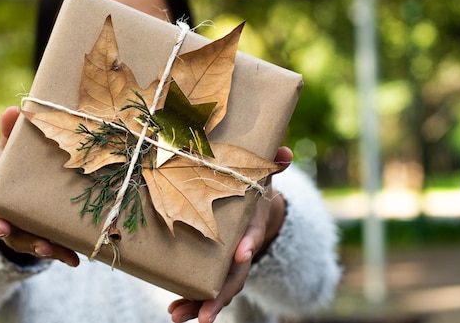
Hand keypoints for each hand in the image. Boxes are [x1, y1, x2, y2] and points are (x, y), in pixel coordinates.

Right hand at [0, 106, 79, 266]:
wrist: (21, 188)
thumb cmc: (11, 164)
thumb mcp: (8, 148)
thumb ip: (9, 132)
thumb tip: (14, 109)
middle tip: (2, 227)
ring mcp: (11, 230)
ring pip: (16, 242)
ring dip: (31, 244)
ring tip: (46, 246)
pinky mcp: (34, 240)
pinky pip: (44, 249)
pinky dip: (59, 254)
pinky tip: (73, 257)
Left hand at [168, 147, 291, 322]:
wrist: (254, 209)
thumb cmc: (252, 190)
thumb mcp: (262, 176)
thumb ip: (272, 165)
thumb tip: (285, 153)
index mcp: (250, 225)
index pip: (252, 236)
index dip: (249, 244)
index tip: (242, 254)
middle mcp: (240, 250)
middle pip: (234, 276)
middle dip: (220, 295)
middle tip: (207, 315)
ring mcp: (225, 263)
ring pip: (216, 288)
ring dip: (198, 304)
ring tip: (177, 316)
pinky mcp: (211, 267)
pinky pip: (202, 286)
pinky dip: (189, 300)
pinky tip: (174, 310)